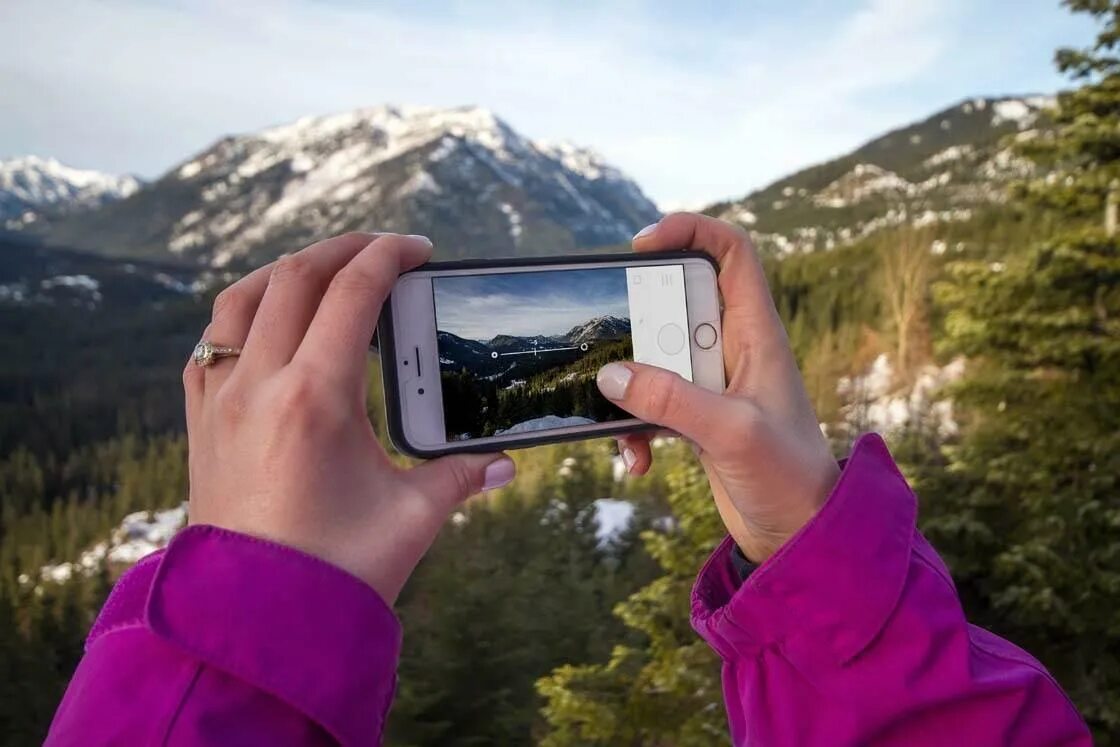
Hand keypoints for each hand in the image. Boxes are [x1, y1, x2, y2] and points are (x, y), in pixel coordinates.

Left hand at [184, 233, 515, 603]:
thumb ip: (462, 476)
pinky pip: (210, 343)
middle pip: (295, 277)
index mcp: (314, 398)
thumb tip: (506, 463)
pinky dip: (243, 315)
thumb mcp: (413, 517)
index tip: (419, 249)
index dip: (389, 256)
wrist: (254, 623)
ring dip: (287, 271)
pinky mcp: (200, 424)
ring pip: (240, 299)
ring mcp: (219, 401)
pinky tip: (270, 327)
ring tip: (326, 270)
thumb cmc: (336, 572)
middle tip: (384, 250)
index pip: (352, 292)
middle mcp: (257, 385)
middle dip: (344, 249)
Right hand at [599, 214, 838, 562]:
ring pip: (654, 357)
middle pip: (675, 304)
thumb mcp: (730, 434)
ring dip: (630, 386)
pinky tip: (637, 461)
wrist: (799, 536)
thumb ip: (671, 401)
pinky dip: (634, 427)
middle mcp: (734, 350)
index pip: (732, 252)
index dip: (691, 231)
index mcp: (757, 334)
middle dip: (638, 325)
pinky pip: (651, 403)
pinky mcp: (696, 418)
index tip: (642, 245)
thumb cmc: (788, 478)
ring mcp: (712, 385)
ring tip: (623, 422)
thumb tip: (612, 376)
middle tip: (620, 353)